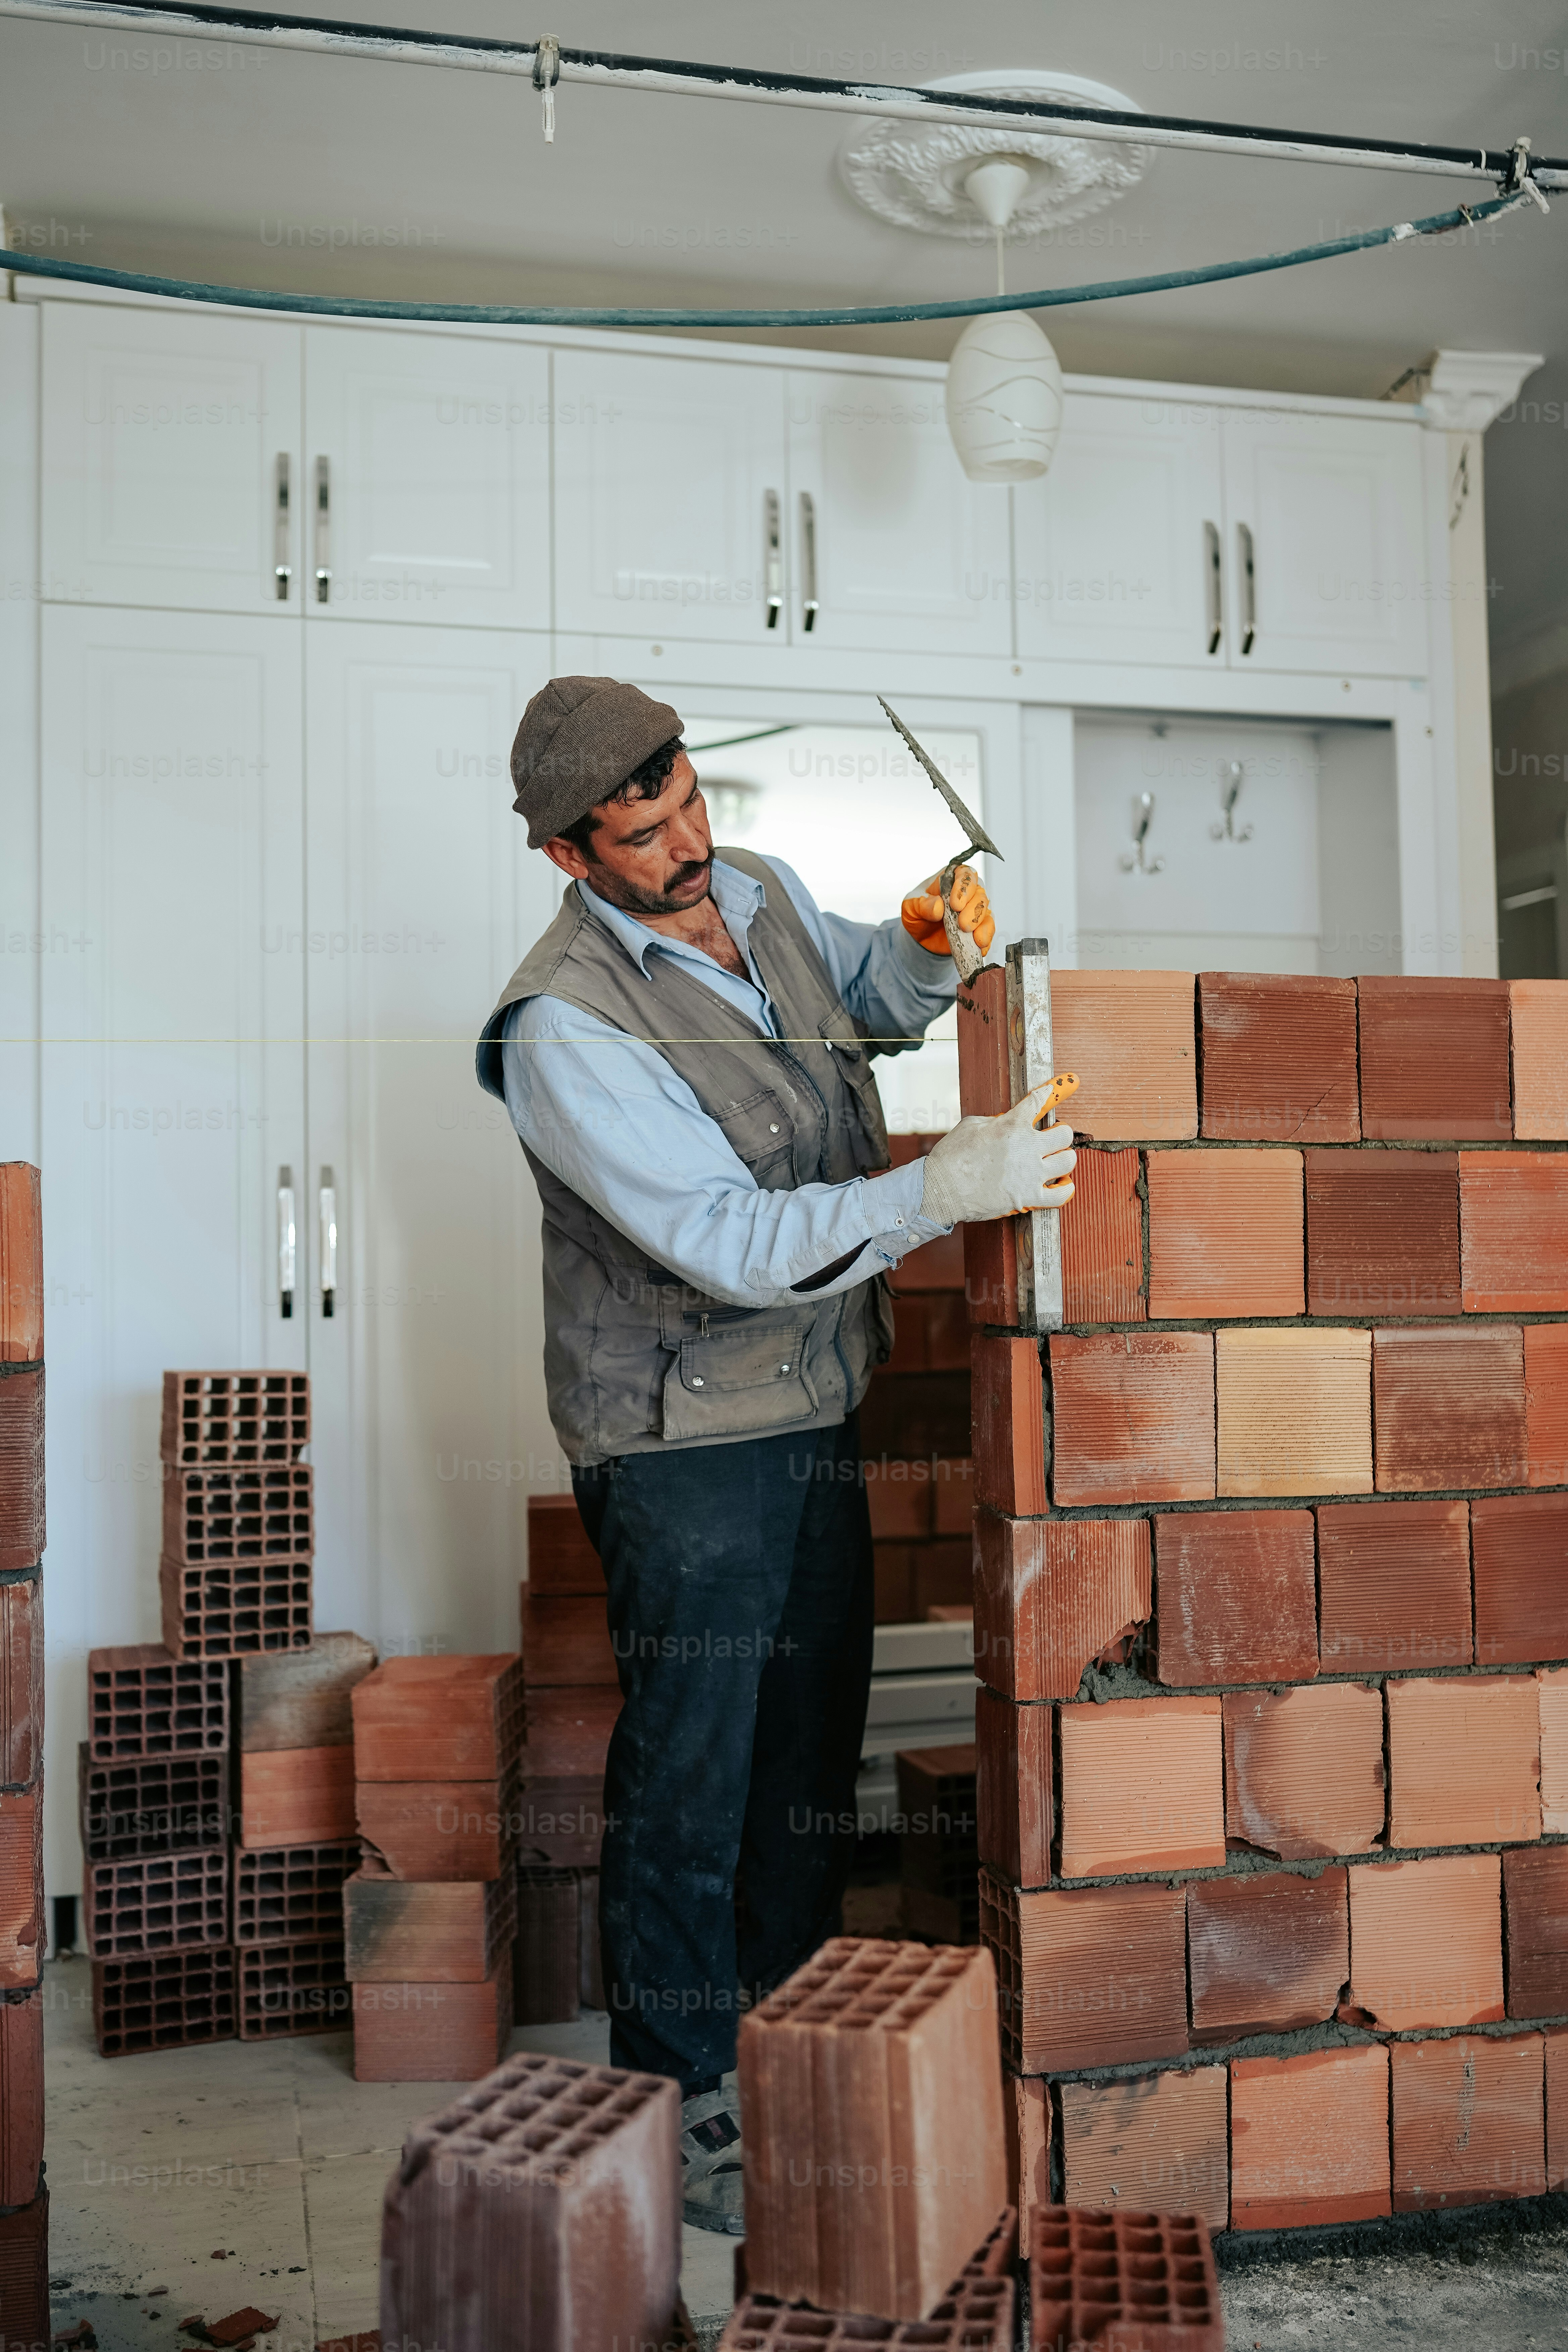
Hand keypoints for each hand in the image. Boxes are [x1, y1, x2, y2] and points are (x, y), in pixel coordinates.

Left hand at [900, 865, 995, 956]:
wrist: (920, 936)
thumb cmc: (917, 913)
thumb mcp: (911, 906)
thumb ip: (923, 905)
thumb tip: (938, 906)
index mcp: (951, 879)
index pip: (965, 874)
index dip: (964, 888)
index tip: (956, 904)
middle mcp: (967, 893)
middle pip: (980, 895)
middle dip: (973, 911)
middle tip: (962, 924)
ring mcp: (974, 910)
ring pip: (986, 912)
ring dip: (981, 925)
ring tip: (972, 937)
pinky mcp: (978, 927)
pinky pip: (988, 931)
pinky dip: (985, 939)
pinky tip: (980, 947)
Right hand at [918, 1081, 1076, 1227]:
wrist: (942, 1190)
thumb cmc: (951, 1157)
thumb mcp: (970, 1126)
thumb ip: (994, 1121)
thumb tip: (1005, 1121)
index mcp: (1011, 1125)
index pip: (1037, 1101)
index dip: (1048, 1093)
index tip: (1053, 1090)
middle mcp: (1027, 1147)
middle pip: (1064, 1134)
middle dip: (1060, 1133)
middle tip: (1052, 1138)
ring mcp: (1030, 1173)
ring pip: (1067, 1161)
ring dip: (1064, 1159)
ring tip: (1056, 1161)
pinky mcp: (1028, 1197)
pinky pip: (1061, 1195)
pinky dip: (1065, 1189)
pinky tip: (1063, 1185)